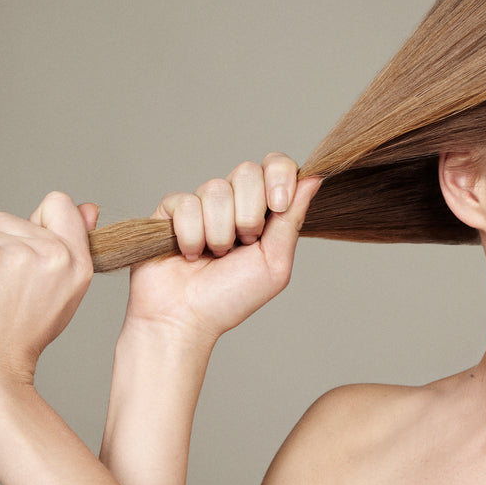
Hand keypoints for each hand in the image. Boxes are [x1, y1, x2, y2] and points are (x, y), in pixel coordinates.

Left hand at [0, 191, 99, 391]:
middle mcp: (52, 255)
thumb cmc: (20, 336)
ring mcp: (14, 256)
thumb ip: (72, 244)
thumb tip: (88, 207)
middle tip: (1, 291)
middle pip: (5, 218)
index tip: (26, 259)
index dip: (34, 224)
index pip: (58, 203)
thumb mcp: (62, 289)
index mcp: (77, 261)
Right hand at [125, 152, 320, 342]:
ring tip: (214, 255)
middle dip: (248, 214)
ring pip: (216, 188)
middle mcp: (233, 201)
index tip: (278, 206)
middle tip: (242, 244)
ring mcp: (202, 203)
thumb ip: (292, 220)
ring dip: (219, 232)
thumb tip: (314, 179)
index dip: (279, 177)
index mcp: (263, 210)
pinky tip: (190, 254)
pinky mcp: (171, 209)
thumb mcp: (274, 263)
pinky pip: (186, 203)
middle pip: (247, 171)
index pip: (276, 165)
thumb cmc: (231, 298)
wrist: (186, 319)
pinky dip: (191, 235)